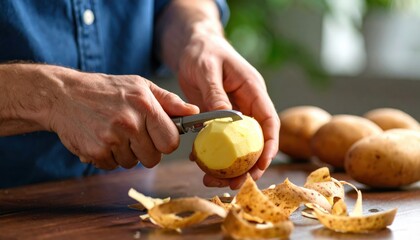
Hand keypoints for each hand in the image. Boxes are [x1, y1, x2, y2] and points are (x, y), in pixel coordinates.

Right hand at [45, 66, 198, 168]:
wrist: (64, 95)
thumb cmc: (107, 90)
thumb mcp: (141, 86)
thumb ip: (169, 102)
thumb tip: (194, 112)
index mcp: (145, 106)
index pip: (170, 142)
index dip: (165, 142)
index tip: (157, 136)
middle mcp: (130, 123)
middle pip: (153, 158)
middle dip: (145, 150)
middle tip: (132, 133)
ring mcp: (111, 138)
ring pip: (132, 163)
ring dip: (126, 153)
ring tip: (114, 132)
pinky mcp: (96, 151)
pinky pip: (113, 166)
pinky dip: (109, 156)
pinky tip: (101, 138)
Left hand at [178, 33, 279, 188]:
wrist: (193, 47)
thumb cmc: (203, 52)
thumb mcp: (207, 70)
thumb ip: (216, 94)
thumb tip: (225, 120)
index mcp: (253, 91)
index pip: (269, 122)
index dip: (269, 146)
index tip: (260, 166)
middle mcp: (247, 105)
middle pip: (255, 140)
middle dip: (248, 165)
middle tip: (234, 184)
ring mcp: (233, 114)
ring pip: (237, 145)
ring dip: (228, 165)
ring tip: (212, 181)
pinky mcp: (218, 119)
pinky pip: (219, 140)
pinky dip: (211, 154)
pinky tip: (198, 163)